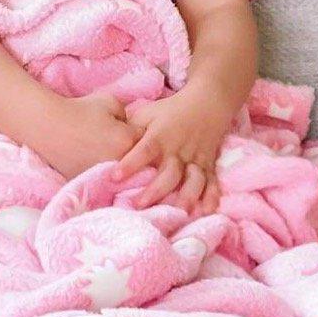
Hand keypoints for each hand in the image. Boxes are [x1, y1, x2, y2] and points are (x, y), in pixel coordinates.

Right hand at [33, 91, 142, 182]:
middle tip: (120, 146)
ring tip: (106, 156)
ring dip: (118, 167)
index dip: (138, 136)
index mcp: (128, 141)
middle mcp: (119, 162)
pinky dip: (102, 175)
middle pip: (137, 163)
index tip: (131, 132)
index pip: (146, 142)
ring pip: (120, 174)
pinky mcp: (88, 182)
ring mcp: (103, 175)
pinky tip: (94, 164)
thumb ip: (127, 114)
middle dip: (134, 156)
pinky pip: (103, 180)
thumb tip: (128, 126)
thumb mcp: (110, 102)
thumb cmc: (79, 109)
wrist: (48, 125)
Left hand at [112, 90, 230, 214]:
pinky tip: (207, 210)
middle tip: (140, 206)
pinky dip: (211, 196)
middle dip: (156, 189)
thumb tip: (106, 145)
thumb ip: (130, 130)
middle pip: (170, 171)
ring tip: (180, 213)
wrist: (206, 103)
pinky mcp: (208, 165)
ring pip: (193, 179)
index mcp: (160, 135)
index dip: (131, 163)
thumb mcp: (147, 113)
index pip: (145, 149)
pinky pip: (211, 181)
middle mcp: (178, 149)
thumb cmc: (170, 111)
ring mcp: (195, 158)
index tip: (114, 177)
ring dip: (187, 196)